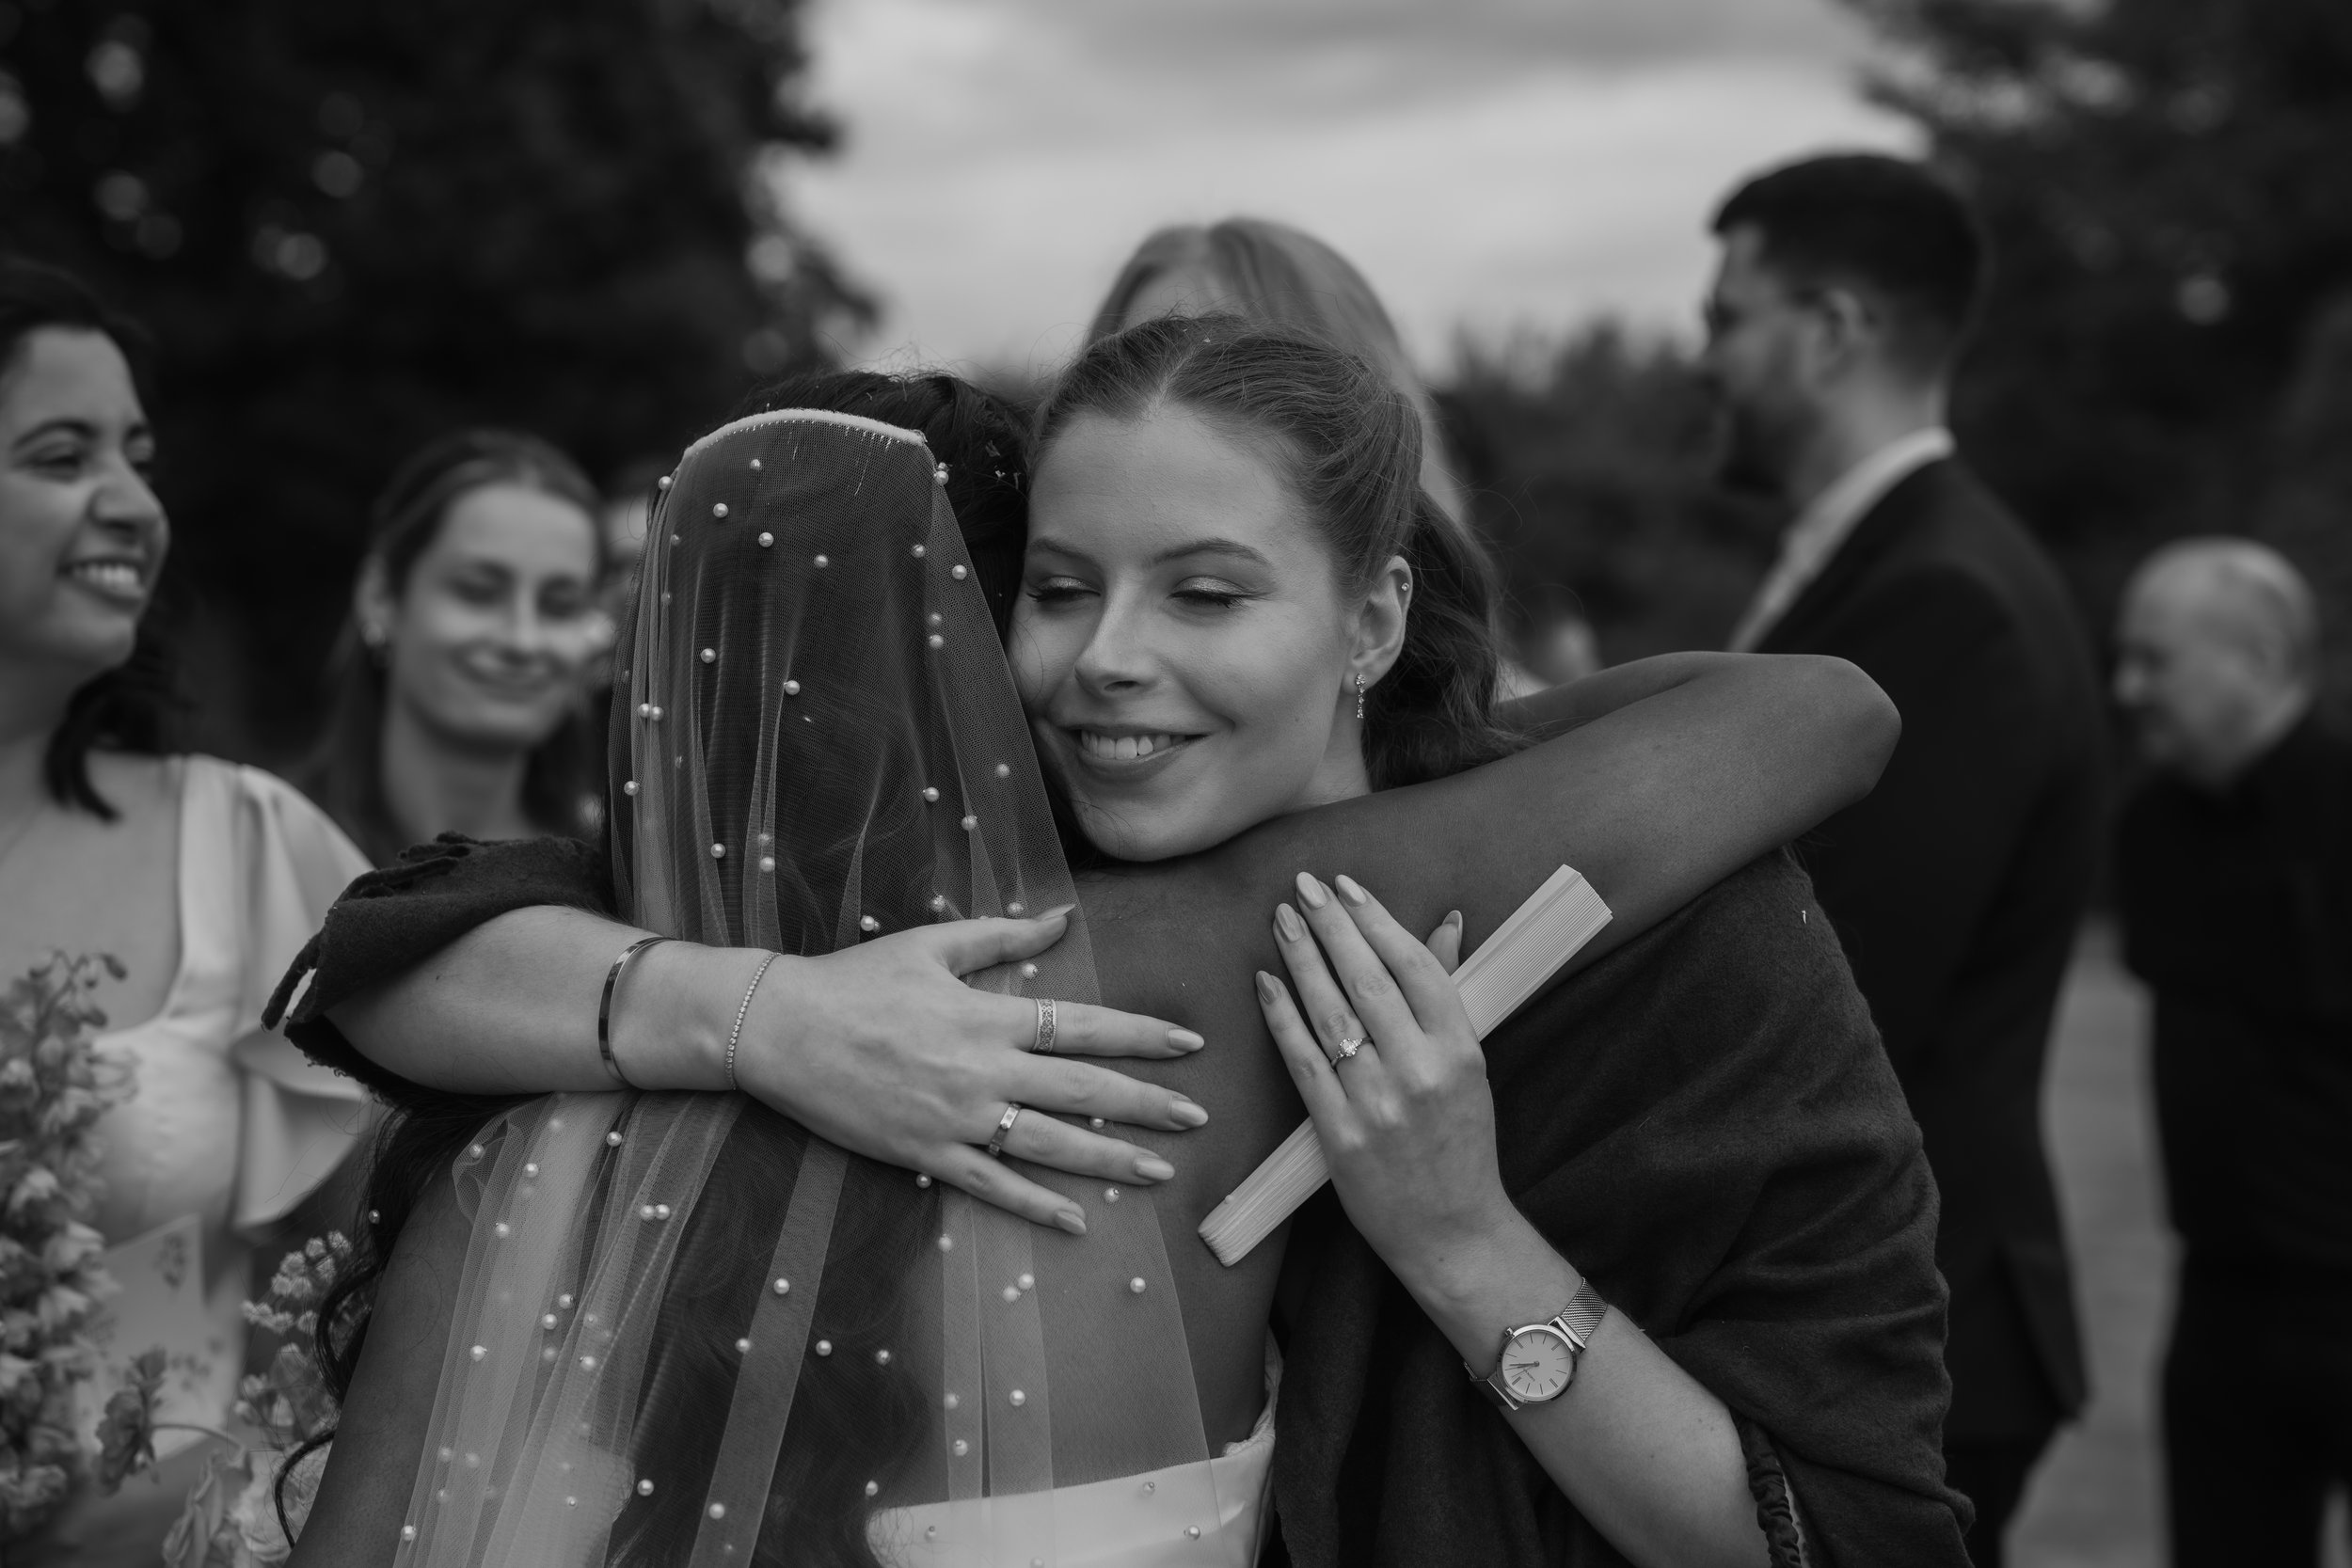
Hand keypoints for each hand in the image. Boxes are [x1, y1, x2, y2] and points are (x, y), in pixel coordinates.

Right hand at [736, 907, 1209, 1232]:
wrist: (779, 1029)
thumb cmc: (855, 979)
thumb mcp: (933, 943)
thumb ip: (1004, 934)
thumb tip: (1063, 917)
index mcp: (989, 1014)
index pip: (1084, 1026)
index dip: (1141, 1035)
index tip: (1189, 1042)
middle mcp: (983, 1069)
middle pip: (1083, 1090)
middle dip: (1147, 1103)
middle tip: (1199, 1116)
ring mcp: (956, 1117)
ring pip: (1050, 1144)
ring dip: (1111, 1157)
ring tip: (1162, 1169)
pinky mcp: (925, 1154)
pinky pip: (993, 1185)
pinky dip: (1037, 1205)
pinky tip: (1078, 1220)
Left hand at [1257, 872, 1518, 1297]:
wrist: (1452, 1232)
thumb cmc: (1462, 1143)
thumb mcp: (1470, 1065)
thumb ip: (1448, 992)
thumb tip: (1446, 922)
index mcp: (1462, 1050)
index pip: (1414, 966)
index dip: (1377, 920)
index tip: (1347, 887)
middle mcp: (1421, 1071)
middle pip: (1367, 980)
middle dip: (1331, 926)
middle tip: (1304, 886)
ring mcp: (1378, 1103)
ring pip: (1331, 1014)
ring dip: (1302, 959)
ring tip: (1281, 919)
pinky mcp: (1340, 1134)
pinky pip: (1303, 1062)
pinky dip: (1281, 1018)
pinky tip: (1265, 982)